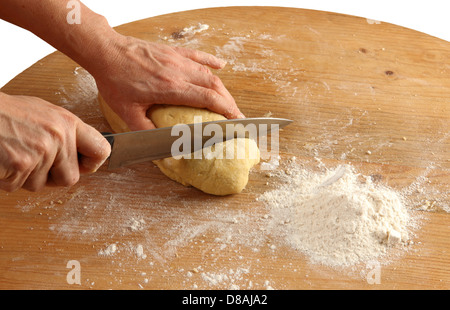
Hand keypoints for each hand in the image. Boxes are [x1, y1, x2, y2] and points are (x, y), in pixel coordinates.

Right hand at [0, 93, 110, 191]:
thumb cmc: (4, 113)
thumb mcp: (43, 113)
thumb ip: (65, 133)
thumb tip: (82, 154)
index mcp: (67, 122)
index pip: (101, 150)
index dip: (92, 163)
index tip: (83, 165)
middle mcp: (58, 136)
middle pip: (71, 178)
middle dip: (53, 178)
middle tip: (35, 163)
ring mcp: (40, 151)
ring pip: (41, 185)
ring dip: (25, 177)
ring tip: (13, 154)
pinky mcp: (20, 164)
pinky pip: (18, 186)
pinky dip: (7, 179)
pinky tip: (2, 160)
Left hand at [93, 35, 243, 130]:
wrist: (105, 51)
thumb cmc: (114, 80)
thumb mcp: (127, 112)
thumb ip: (146, 131)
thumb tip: (163, 148)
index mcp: (170, 88)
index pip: (208, 98)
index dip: (226, 110)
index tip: (237, 120)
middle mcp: (179, 71)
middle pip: (214, 86)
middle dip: (229, 102)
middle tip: (236, 115)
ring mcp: (177, 59)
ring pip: (208, 73)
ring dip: (222, 88)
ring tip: (228, 101)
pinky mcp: (173, 51)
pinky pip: (198, 55)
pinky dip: (212, 61)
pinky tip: (221, 66)